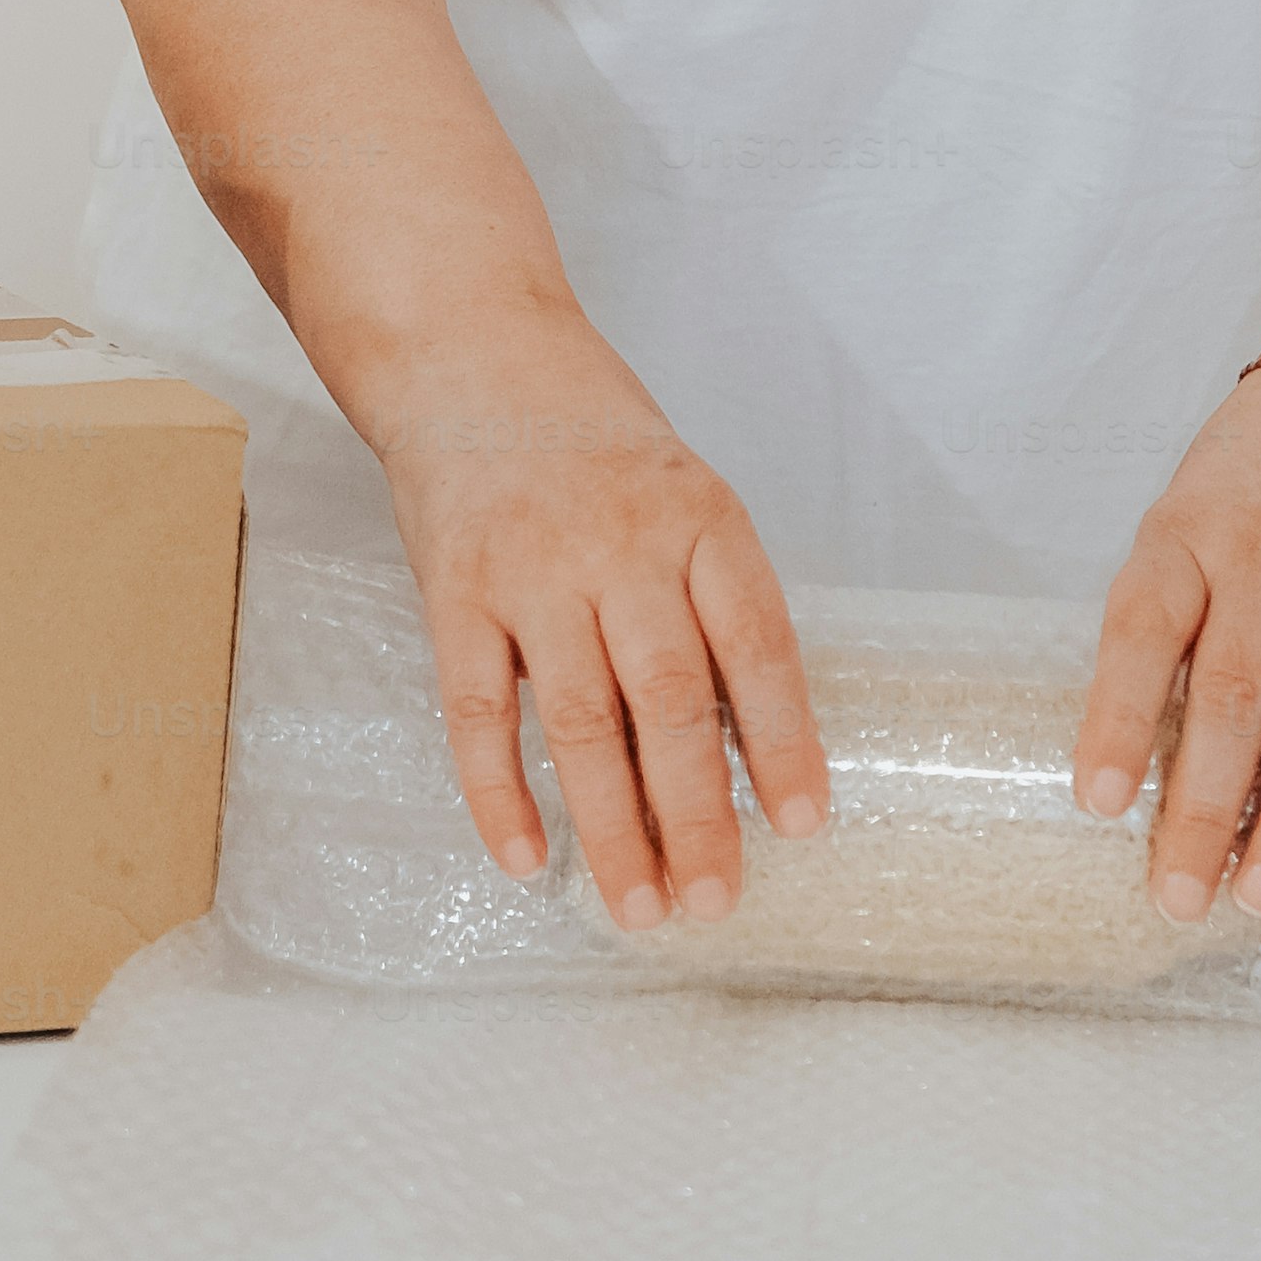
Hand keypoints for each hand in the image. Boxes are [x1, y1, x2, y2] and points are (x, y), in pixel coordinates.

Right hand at [361, 307, 830, 928]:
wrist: (473, 353)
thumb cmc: (595, 439)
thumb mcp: (683, 492)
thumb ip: (708, 602)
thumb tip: (748, 745)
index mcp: (701, 517)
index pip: (756, 643)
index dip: (785, 740)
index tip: (805, 825)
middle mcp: (621, 543)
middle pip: (669, 699)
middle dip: (698, 812)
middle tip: (715, 900)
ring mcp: (532, 568)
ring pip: (579, 721)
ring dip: (612, 826)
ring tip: (640, 907)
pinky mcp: (454, 592)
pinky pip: (476, 712)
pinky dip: (500, 794)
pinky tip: (527, 859)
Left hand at [1074, 360, 1260, 920]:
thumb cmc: (1256, 477)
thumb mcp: (1187, 522)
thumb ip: (1179, 636)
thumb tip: (1158, 778)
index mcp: (1185, 538)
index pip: (1143, 633)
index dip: (1119, 720)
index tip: (1098, 803)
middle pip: (1233, 698)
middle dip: (1202, 808)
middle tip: (1179, 899)